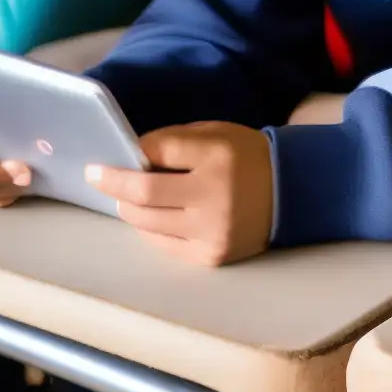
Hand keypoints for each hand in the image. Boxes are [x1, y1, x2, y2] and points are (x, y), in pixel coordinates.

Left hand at [87, 122, 272, 266]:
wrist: (293, 192)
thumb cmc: (246, 157)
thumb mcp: (216, 136)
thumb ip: (175, 143)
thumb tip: (130, 158)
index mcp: (217, 156)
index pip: (156, 153)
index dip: (126, 156)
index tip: (102, 162)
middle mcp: (214, 195)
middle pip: (144, 193)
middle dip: (113, 185)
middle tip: (97, 178)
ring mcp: (211, 230)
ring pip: (147, 223)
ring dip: (128, 209)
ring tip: (127, 199)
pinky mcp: (210, 255)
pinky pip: (162, 244)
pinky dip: (149, 229)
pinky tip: (151, 218)